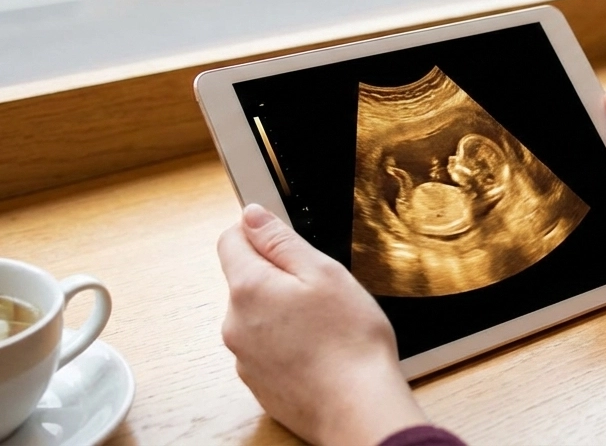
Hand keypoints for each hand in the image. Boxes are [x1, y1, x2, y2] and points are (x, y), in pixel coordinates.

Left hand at [217, 205, 427, 445]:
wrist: (356, 408)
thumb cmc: (349, 340)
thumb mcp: (322, 272)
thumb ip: (280, 240)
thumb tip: (251, 216)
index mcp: (248, 289)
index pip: (230, 239)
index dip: (259, 231)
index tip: (288, 241)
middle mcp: (235, 323)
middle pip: (247, 279)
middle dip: (279, 276)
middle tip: (322, 289)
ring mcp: (244, 357)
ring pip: (258, 315)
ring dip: (284, 311)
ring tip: (325, 324)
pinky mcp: (258, 382)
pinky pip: (267, 346)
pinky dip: (288, 342)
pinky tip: (320, 350)